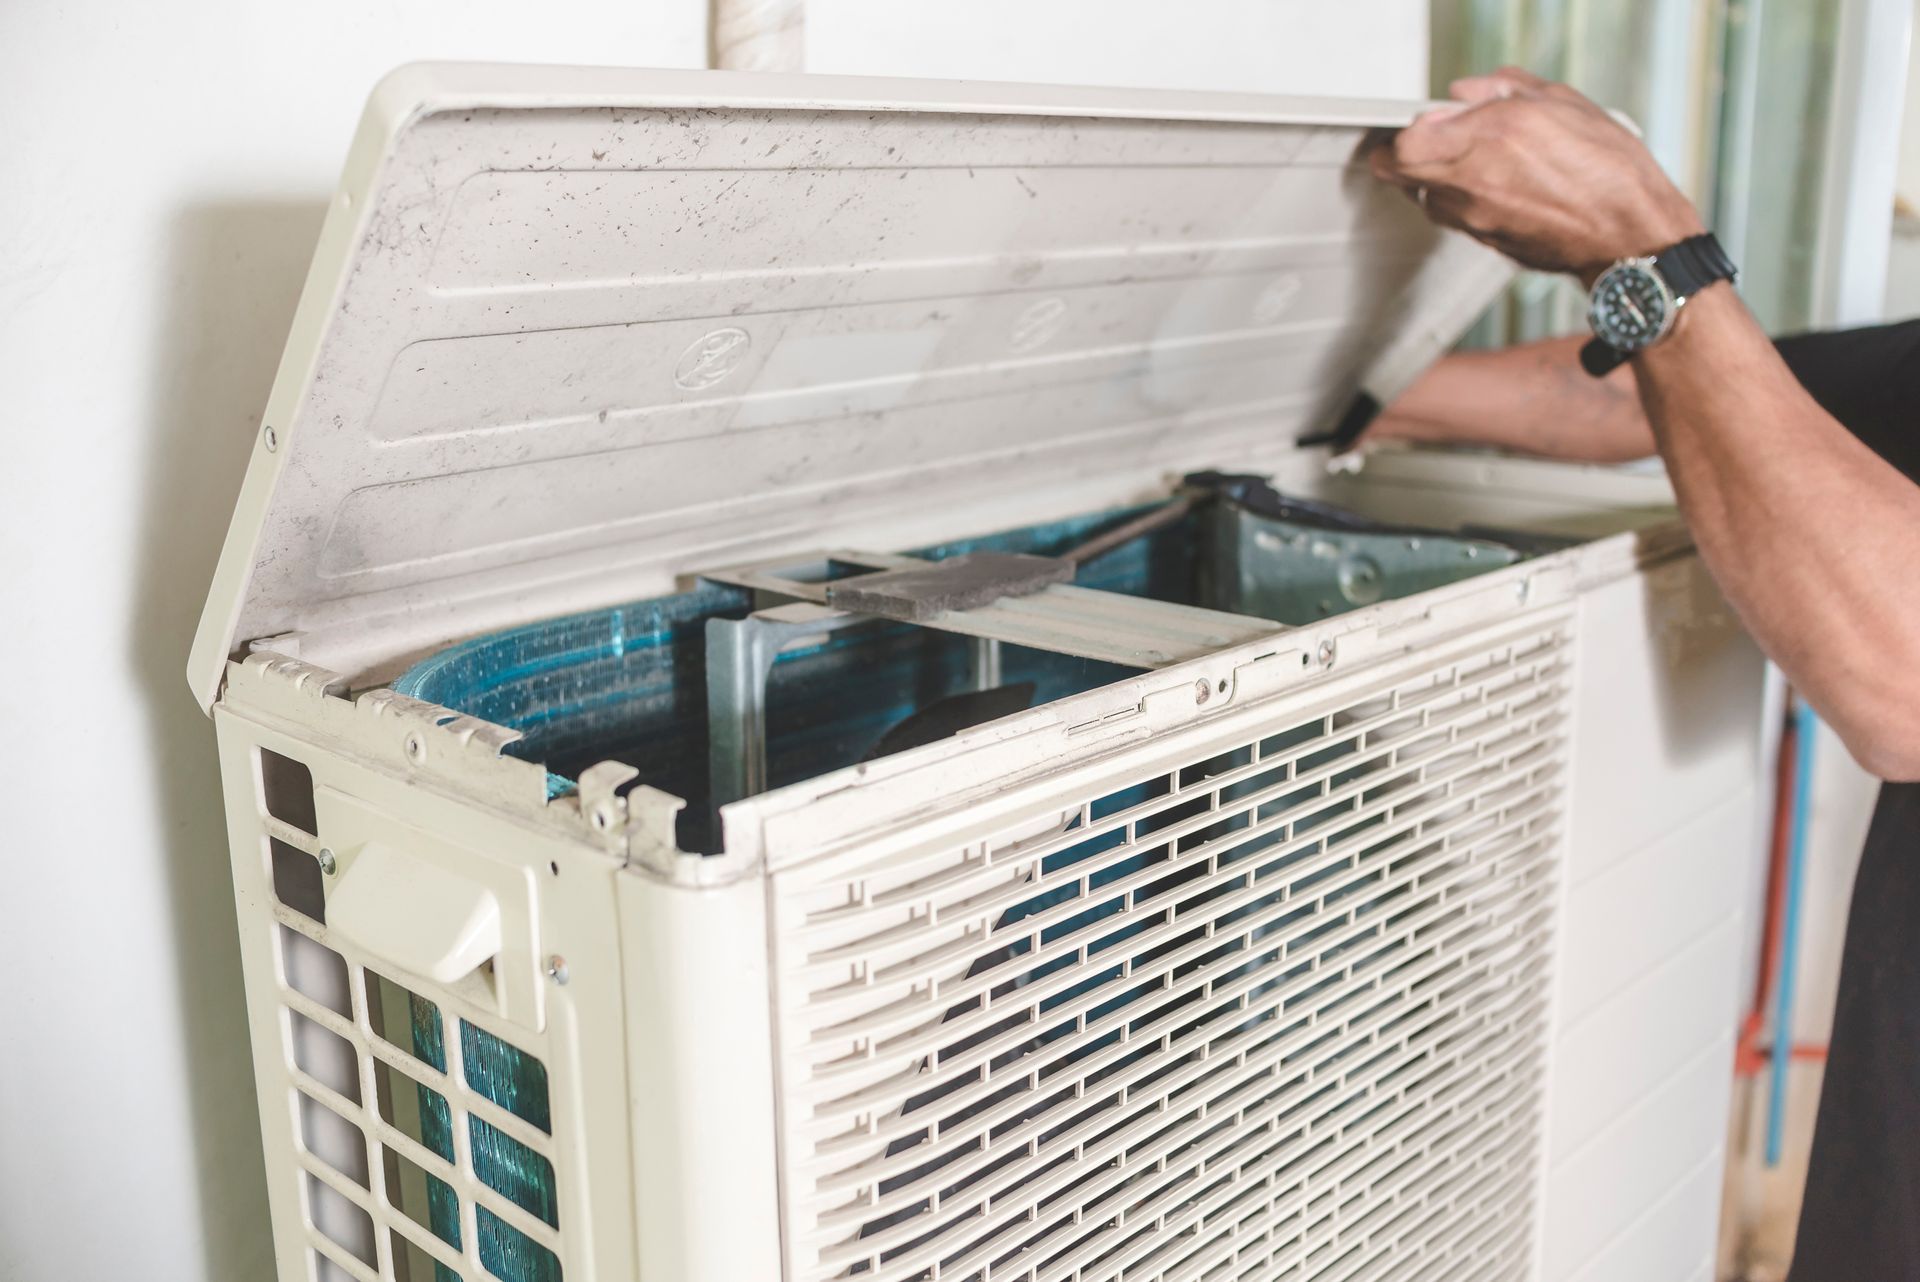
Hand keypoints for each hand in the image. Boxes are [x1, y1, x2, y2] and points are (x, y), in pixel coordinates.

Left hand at [1371, 67, 1703, 281]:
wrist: (1628, 235)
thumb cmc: (1608, 171)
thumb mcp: (1561, 103)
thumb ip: (1503, 89)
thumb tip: (1465, 92)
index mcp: (1489, 136)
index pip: (1405, 139)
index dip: (1406, 127)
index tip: (1422, 119)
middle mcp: (1472, 180)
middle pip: (1395, 172)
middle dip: (1402, 154)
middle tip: (1426, 140)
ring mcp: (1473, 217)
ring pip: (1422, 196)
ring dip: (1433, 179)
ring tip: (1471, 163)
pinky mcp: (1482, 241)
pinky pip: (1453, 217)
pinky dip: (1461, 201)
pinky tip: (1495, 188)